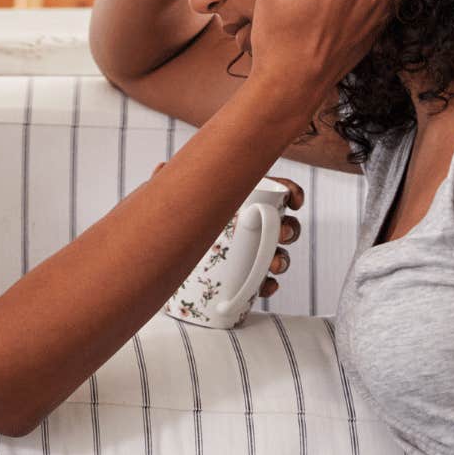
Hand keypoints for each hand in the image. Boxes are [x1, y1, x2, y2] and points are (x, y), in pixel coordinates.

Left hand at [156, 163, 301, 296]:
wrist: (159, 263)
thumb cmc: (169, 222)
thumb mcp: (168, 201)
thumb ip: (166, 183)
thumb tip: (162, 167)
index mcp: (238, 199)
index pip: (273, 190)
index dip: (291, 192)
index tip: (294, 202)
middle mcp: (247, 224)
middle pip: (282, 223)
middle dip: (290, 229)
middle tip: (281, 234)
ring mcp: (247, 252)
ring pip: (277, 253)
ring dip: (282, 259)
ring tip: (273, 266)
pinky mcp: (242, 277)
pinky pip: (263, 281)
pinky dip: (269, 285)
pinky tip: (265, 287)